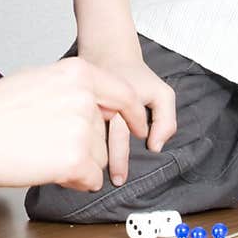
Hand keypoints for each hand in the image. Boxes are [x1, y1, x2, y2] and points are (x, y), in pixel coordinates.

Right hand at [0, 58, 148, 191]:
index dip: (133, 113)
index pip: (123, 93)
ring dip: (80, 163)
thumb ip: (67, 86)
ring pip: (100, 157)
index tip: (139, 126)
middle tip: (50, 144)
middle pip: (105, 131)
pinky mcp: (77, 160)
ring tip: (42, 154)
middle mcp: (85, 97)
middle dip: (86, 143)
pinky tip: (48, 170)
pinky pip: (92, 179)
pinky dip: (75, 182)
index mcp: (77, 73)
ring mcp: (82, 129)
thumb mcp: (35, 79)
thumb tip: (87, 98)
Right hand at [78, 46, 176, 185]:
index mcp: (120, 104)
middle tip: (105, 184)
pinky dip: (75, 140)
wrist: (106, 52)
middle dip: (102, 163)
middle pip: (98, 139)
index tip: (119, 178)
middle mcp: (99, 105)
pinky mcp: (73, 105)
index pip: (119, 137)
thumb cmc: (136, 77)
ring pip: (83, 133)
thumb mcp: (162, 95)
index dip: (119, 159)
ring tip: (84, 176)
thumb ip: (166, 121)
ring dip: (85, 153)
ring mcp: (84, 104)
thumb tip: (155, 147)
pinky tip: (71, 154)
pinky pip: (74, 126)